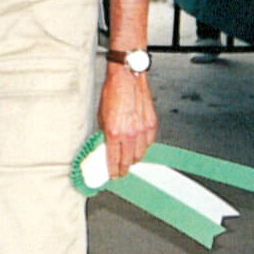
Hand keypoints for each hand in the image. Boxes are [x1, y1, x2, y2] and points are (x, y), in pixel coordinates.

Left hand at [97, 64, 156, 178]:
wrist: (127, 78)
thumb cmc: (113, 92)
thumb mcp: (101, 116)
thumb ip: (105, 133)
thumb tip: (106, 146)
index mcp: (114, 132)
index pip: (114, 160)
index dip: (113, 171)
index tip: (113, 175)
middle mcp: (129, 133)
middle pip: (128, 161)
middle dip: (123, 167)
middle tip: (120, 168)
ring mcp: (142, 129)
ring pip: (140, 154)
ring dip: (134, 158)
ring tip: (129, 157)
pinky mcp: (151, 124)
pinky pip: (149, 143)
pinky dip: (143, 146)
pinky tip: (138, 144)